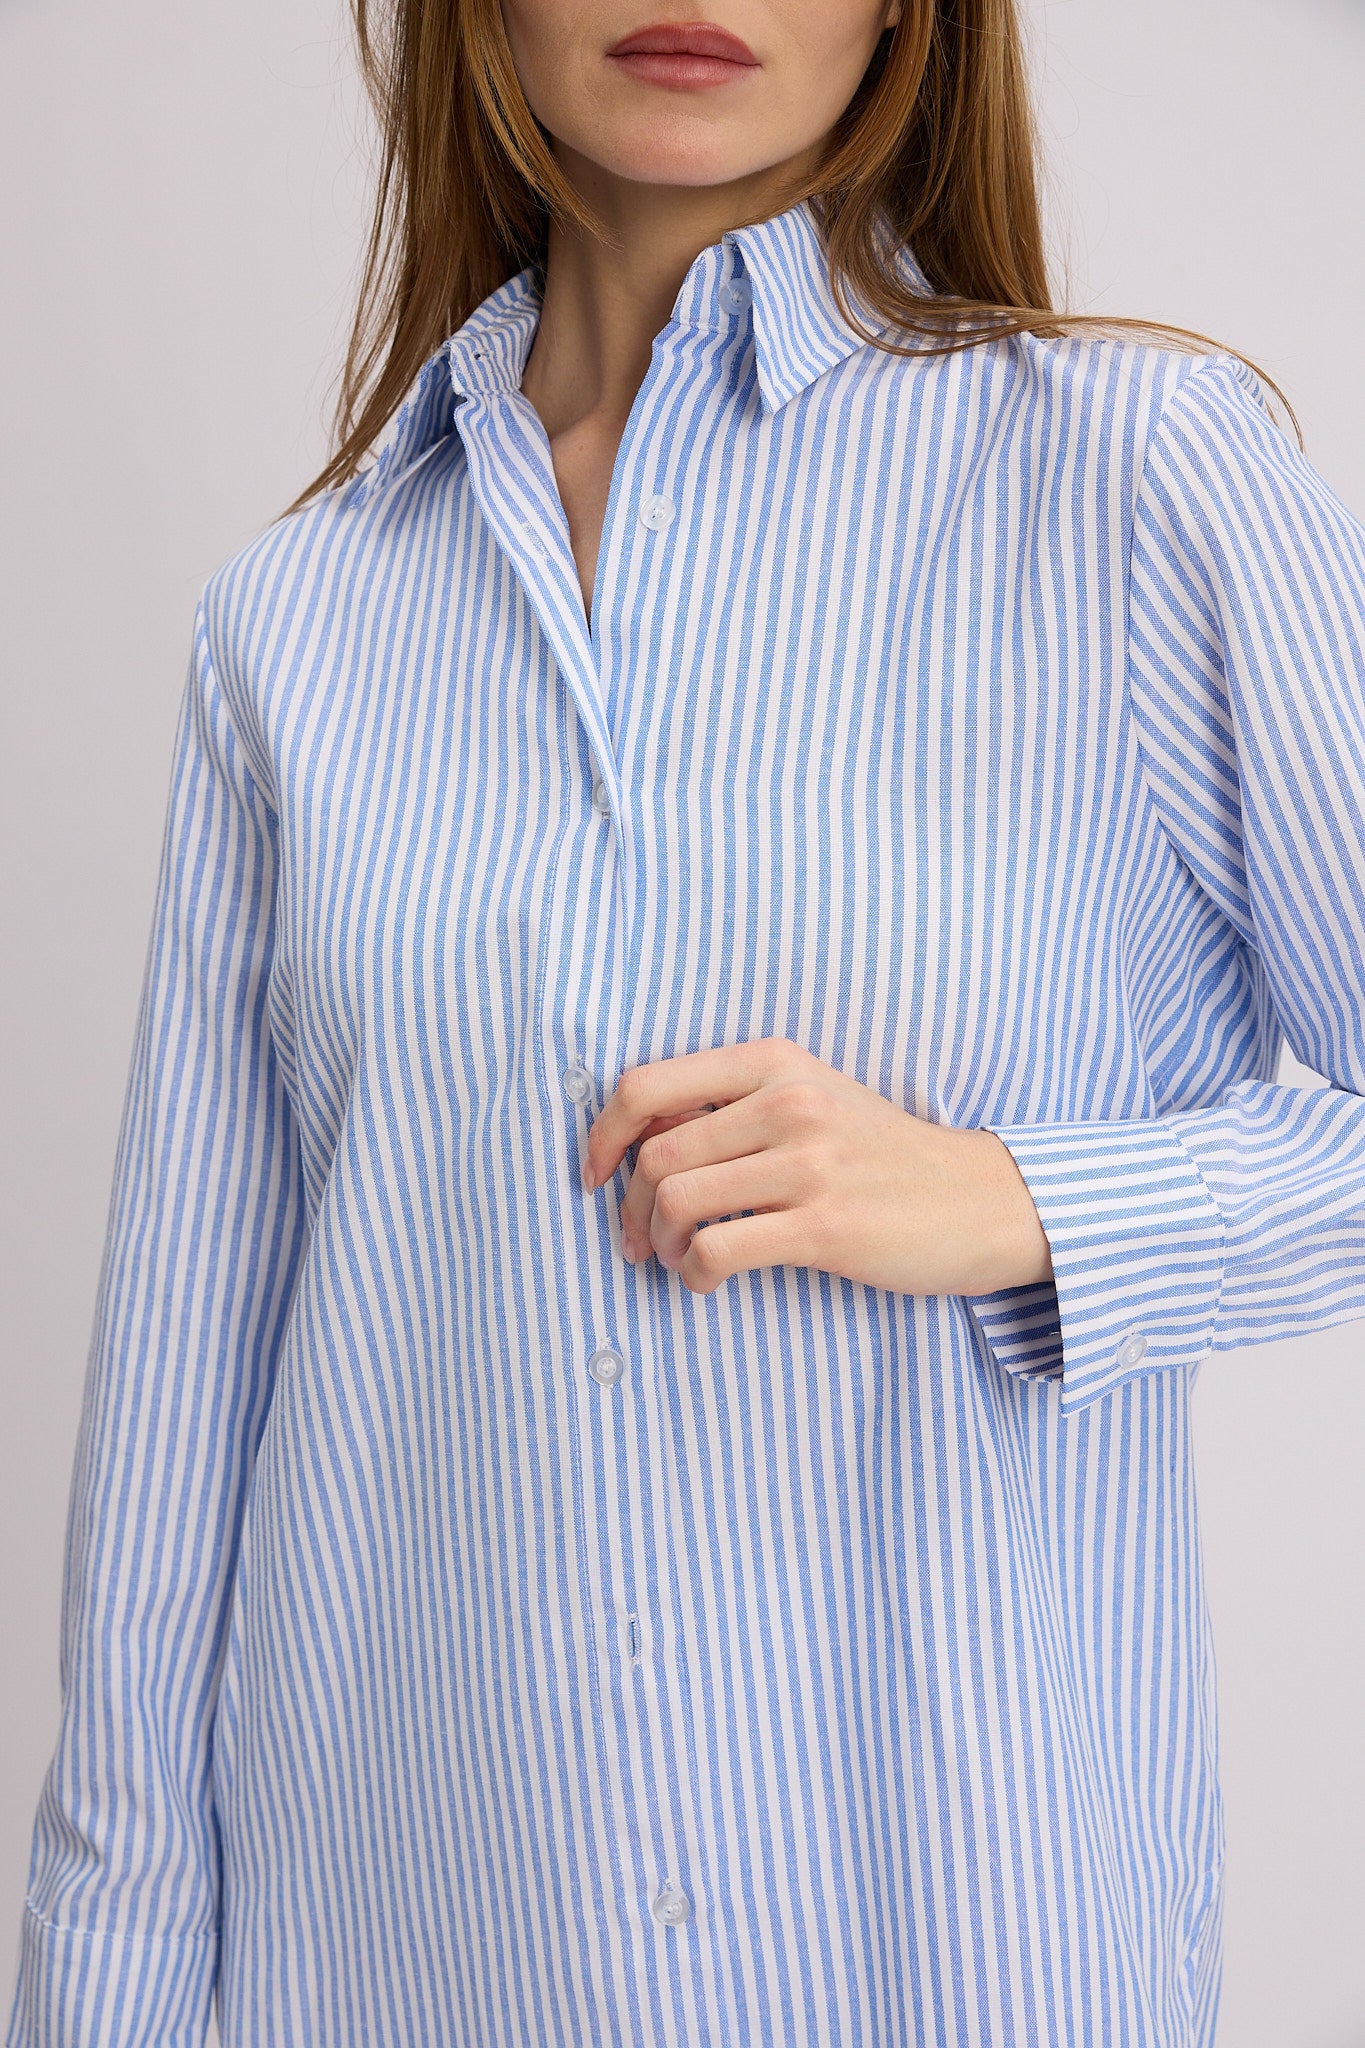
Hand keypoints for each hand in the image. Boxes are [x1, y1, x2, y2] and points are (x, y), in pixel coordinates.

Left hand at [580, 1035, 1053, 1298]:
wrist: (978, 1199)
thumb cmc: (879, 1154)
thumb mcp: (809, 1098)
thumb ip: (731, 1106)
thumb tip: (634, 1138)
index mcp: (773, 1061)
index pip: (645, 1086)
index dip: (600, 1135)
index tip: (593, 1175)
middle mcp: (787, 1101)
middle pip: (655, 1155)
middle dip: (628, 1207)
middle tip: (636, 1241)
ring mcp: (808, 1163)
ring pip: (677, 1202)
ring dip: (657, 1243)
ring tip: (675, 1260)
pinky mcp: (824, 1226)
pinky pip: (717, 1251)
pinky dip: (694, 1274)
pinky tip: (708, 1281)